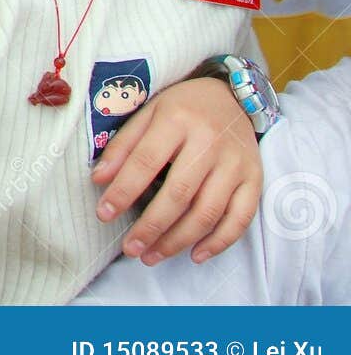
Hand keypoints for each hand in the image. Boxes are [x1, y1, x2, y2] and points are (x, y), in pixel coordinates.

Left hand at [93, 76, 261, 264]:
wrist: (234, 98)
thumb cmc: (182, 109)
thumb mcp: (148, 113)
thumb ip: (123, 146)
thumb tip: (99, 179)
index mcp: (177, 120)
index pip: (146, 161)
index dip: (123, 191)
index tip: (104, 215)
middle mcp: (210, 142)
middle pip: (179, 193)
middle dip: (151, 226)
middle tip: (130, 249)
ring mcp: (236, 163)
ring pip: (208, 212)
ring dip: (178, 241)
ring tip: (152, 256)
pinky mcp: (255, 179)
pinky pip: (240, 218)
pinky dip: (218, 242)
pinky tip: (194, 255)